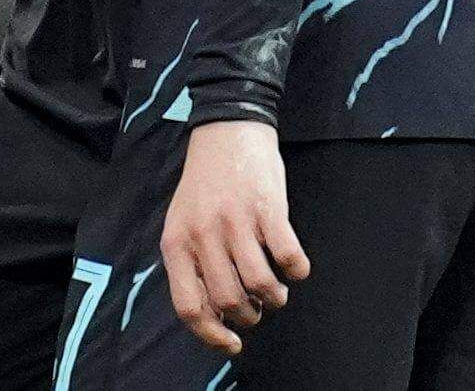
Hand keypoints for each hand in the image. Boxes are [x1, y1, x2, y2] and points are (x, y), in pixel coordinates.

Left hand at [162, 119, 309, 356]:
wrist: (226, 129)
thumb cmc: (207, 184)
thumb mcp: (183, 223)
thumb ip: (192, 264)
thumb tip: (214, 315)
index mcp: (177, 242)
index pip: (189, 306)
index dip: (211, 335)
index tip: (232, 344)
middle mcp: (203, 235)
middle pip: (229, 301)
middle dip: (249, 314)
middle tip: (257, 304)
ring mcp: (236, 221)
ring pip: (260, 285)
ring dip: (274, 297)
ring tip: (276, 289)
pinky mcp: (267, 208)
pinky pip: (288, 257)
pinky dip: (297, 270)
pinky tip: (294, 266)